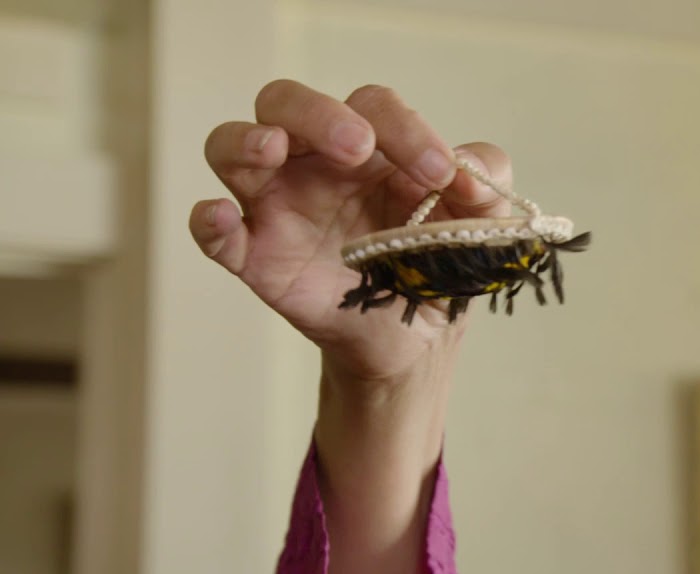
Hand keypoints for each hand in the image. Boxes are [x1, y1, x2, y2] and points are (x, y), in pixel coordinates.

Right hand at [189, 79, 511, 381]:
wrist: (416, 340)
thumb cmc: (436, 262)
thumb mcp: (480, 220)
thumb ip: (487, 181)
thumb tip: (468, 173)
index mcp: (369, 146)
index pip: (370, 107)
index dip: (403, 127)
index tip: (439, 172)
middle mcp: (314, 164)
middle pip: (285, 104)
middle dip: (317, 114)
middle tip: (358, 148)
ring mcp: (278, 207)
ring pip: (232, 148)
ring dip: (246, 140)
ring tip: (273, 149)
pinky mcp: (256, 257)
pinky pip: (214, 233)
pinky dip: (208, 222)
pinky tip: (222, 219)